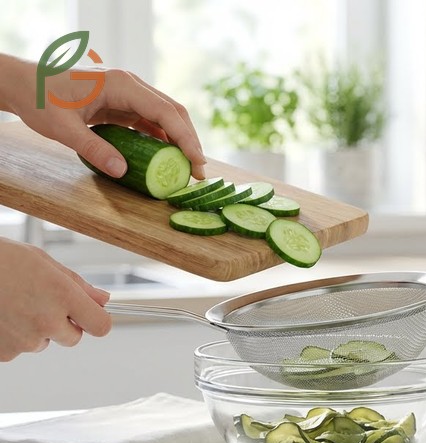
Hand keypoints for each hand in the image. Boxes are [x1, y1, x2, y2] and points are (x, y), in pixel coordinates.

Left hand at [0, 54, 205, 178]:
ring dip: (179, 140)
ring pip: (165, 115)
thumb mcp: (63, 129)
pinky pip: (150, 120)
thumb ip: (94, 149)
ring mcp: (128, 92)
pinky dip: (162, 138)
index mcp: (121, 84)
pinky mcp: (122, 102)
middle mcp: (130, 84)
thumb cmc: (39, 99)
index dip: (185, 138)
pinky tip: (166, 157)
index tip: (198, 162)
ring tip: (187, 168)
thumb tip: (122, 171)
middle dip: (189, 140)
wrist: (23, 83)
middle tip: (199, 171)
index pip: (165, 111)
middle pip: (173, 111)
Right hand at [0, 238, 111, 361]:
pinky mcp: (3, 353)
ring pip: (43, 343)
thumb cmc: (1, 260)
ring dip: (34, 330)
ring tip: (13, 304)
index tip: (91, 316)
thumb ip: (77, 285)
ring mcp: (23, 340)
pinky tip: (1, 315)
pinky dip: (11, 337)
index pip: (100, 326)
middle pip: (73, 338)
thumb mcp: (44, 263)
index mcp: (63, 296)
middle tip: (39, 302)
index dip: (97, 320)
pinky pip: (18, 349)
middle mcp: (46, 321)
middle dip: (63, 324)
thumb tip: (103, 299)